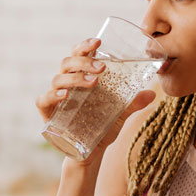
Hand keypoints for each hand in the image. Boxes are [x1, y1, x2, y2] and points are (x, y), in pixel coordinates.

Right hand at [36, 37, 156, 163]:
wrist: (90, 154)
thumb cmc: (101, 129)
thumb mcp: (119, 115)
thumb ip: (133, 104)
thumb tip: (152, 94)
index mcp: (81, 78)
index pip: (79, 55)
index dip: (85, 45)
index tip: (98, 41)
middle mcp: (66, 84)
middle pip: (67, 62)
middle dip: (83, 60)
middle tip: (101, 68)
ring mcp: (55, 98)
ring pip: (58, 78)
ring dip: (75, 77)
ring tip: (93, 82)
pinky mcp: (48, 114)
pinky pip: (43, 100)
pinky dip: (53, 95)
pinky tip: (66, 95)